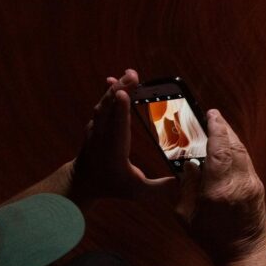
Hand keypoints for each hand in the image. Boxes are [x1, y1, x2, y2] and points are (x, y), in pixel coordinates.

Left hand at [69, 69, 175, 201]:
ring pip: (105, 103)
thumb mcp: (137, 192)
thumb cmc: (112, 185)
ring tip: (130, 74)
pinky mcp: (97, 121)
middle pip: (110, 109)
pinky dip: (110, 90)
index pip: (117, 128)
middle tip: (133, 75)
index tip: (123, 94)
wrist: (83, 181)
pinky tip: (117, 79)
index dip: (120, 110)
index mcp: (114, 152)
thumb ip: (159, 187)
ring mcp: (97, 127)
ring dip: (117, 86)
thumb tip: (182, 181)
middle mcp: (103, 137)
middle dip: (120, 90)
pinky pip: (103, 103)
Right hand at [176, 109, 265, 262]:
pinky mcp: (257, 186)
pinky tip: (227, 147)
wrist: (242, 252)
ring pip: (242, 151)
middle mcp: (238, 182)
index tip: (210, 114)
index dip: (215, 128)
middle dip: (224, 127)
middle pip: (233, 145)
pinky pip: (246, 160)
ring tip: (219, 127)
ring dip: (231, 136)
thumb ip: (186, 185)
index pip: (218, 150)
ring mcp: (251, 183)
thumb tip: (190, 163)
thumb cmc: (210, 236)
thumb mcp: (185, 214)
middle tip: (213, 116)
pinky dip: (236, 149)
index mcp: (218, 189)